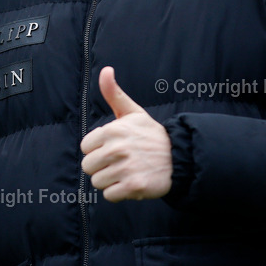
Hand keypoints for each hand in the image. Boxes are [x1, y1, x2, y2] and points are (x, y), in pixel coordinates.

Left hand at [80, 66, 172, 201]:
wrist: (180, 157)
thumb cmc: (151, 135)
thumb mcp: (132, 112)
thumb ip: (113, 93)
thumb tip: (105, 70)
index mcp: (112, 130)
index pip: (85, 148)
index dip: (97, 149)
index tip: (113, 148)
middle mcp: (117, 149)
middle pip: (88, 167)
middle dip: (101, 167)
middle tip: (120, 162)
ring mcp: (125, 168)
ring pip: (97, 182)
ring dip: (111, 181)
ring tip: (127, 172)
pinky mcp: (133, 187)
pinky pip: (109, 195)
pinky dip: (119, 193)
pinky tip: (131, 182)